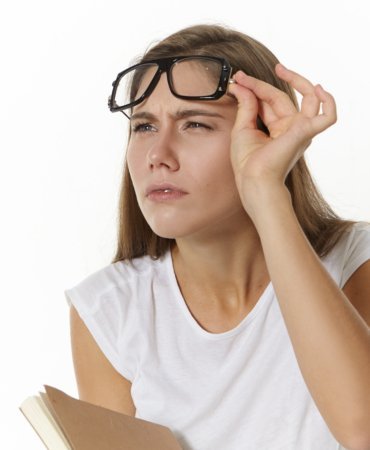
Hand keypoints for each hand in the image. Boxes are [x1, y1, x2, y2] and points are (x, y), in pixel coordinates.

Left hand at [228, 64, 336, 210]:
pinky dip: (329, 103)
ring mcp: (301, 129)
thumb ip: (246, 105)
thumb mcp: (242, 128)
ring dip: (293, 80)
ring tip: (280, 69)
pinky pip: (327, 116)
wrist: (253, 178)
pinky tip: (319, 89)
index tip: (239, 79)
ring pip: (305, 98)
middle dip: (261, 85)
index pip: (270, 101)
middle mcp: (291, 128)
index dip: (255, 88)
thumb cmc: (247, 162)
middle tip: (242, 77)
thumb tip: (241, 84)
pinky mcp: (306, 132)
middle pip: (281, 97)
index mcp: (277, 129)